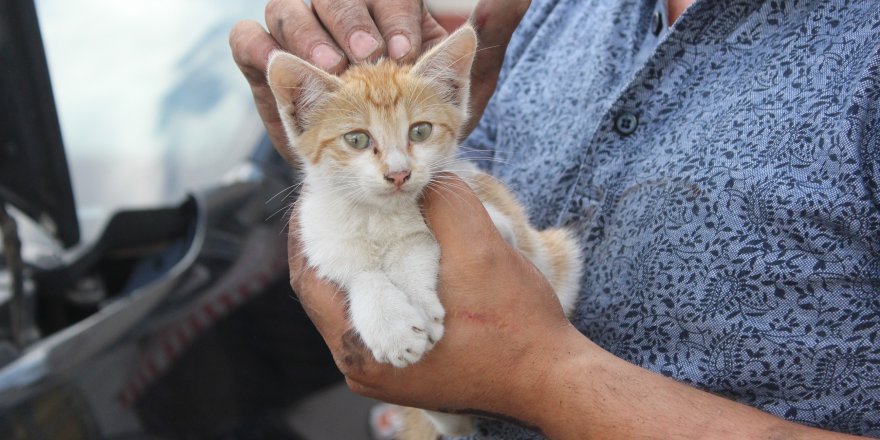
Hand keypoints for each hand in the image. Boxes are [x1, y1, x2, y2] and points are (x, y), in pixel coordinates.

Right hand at [229, 0, 530, 162]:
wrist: (378, 173)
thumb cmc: (421, 128)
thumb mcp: (462, 86)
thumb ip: (490, 37)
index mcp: (383, 14)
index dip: (393, 13)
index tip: (405, 49)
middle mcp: (339, 21)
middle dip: (351, 20)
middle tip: (370, 56)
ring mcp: (299, 41)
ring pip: (287, 9)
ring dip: (308, 32)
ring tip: (333, 69)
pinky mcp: (266, 70)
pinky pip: (248, 41)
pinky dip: (260, 48)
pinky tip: (282, 68)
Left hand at [287, 175, 574, 419]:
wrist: (552, 378)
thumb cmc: (516, 327)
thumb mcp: (480, 252)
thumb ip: (444, 204)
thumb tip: (422, 175)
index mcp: (363, 347)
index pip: (311, 280)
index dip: (307, 232)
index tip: (314, 195)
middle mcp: (364, 367)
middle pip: (329, 293)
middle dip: (335, 245)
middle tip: (340, 202)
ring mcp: (385, 372)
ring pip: (355, 305)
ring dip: (362, 264)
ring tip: (370, 223)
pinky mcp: (409, 370)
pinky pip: (379, 319)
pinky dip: (385, 284)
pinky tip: (401, 257)